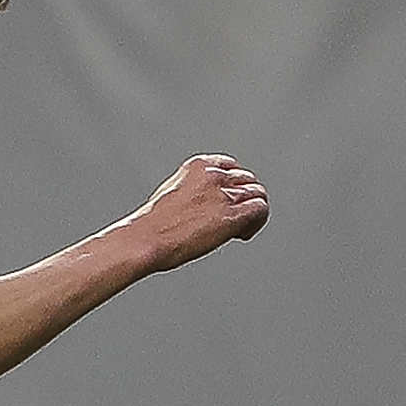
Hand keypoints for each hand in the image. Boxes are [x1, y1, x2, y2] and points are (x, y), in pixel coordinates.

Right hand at [117, 154, 269, 272]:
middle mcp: (214, 175)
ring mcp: (224, 195)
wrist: (145, 239)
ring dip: (252, 213)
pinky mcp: (232, 215)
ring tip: (239, 230)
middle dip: (244, 200)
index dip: (234, 185)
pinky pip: (260, 210)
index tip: (229, 201)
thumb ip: (195, 191)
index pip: (232, 167)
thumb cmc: (152, 226)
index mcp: (199, 165)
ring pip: (257, 194)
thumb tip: (209, 205)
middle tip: (234, 220)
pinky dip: (257, 222)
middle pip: (248, 180)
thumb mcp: (172, 194)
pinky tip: (242, 235)